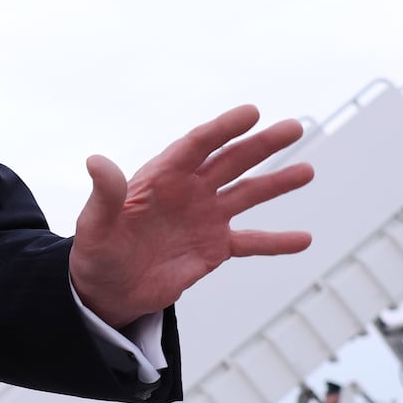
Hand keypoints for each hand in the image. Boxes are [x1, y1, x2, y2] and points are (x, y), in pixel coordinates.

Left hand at [70, 104, 313, 328]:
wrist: (107, 289)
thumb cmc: (96, 252)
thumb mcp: (95, 224)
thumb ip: (105, 195)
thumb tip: (96, 161)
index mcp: (160, 178)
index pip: (196, 145)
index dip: (223, 128)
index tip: (251, 112)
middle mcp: (188, 191)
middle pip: (230, 161)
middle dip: (261, 144)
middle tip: (294, 127)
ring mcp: (204, 217)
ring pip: (247, 194)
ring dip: (277, 183)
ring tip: (306, 171)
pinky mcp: (214, 248)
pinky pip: (251, 241)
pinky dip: (276, 241)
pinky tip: (304, 239)